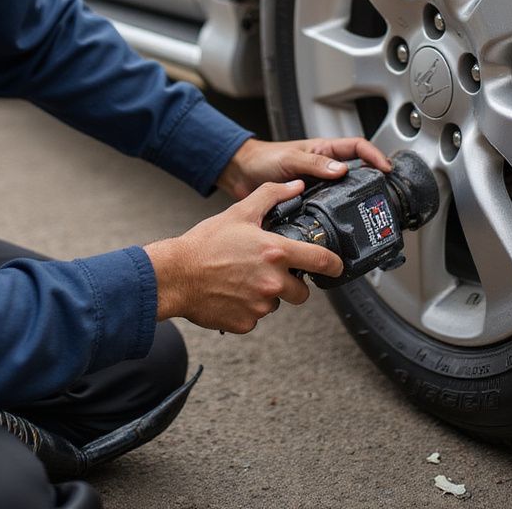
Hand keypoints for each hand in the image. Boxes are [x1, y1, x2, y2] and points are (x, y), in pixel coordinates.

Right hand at [144, 180, 343, 333]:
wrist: (175, 276)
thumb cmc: (205, 244)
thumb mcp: (240, 212)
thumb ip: (271, 196)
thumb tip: (295, 187)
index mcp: (275, 253)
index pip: (321, 261)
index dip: (334, 265)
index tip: (336, 266)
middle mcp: (272, 282)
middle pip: (302, 292)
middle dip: (292, 283)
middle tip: (271, 271)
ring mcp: (260, 307)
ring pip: (277, 304)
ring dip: (268, 295)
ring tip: (243, 279)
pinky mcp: (246, 323)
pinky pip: (256, 317)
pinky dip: (248, 308)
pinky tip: (232, 292)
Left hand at [216, 136, 389, 200]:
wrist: (240, 174)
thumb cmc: (262, 159)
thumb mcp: (289, 158)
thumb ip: (313, 164)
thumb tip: (341, 170)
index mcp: (323, 150)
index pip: (357, 147)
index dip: (374, 155)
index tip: (385, 168)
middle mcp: (324, 168)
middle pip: (357, 172)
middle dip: (372, 181)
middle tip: (382, 195)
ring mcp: (317, 186)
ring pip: (344, 193)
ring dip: (355, 201)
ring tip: (366, 214)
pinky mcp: (308, 203)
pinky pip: (328, 209)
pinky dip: (336, 216)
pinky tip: (339, 226)